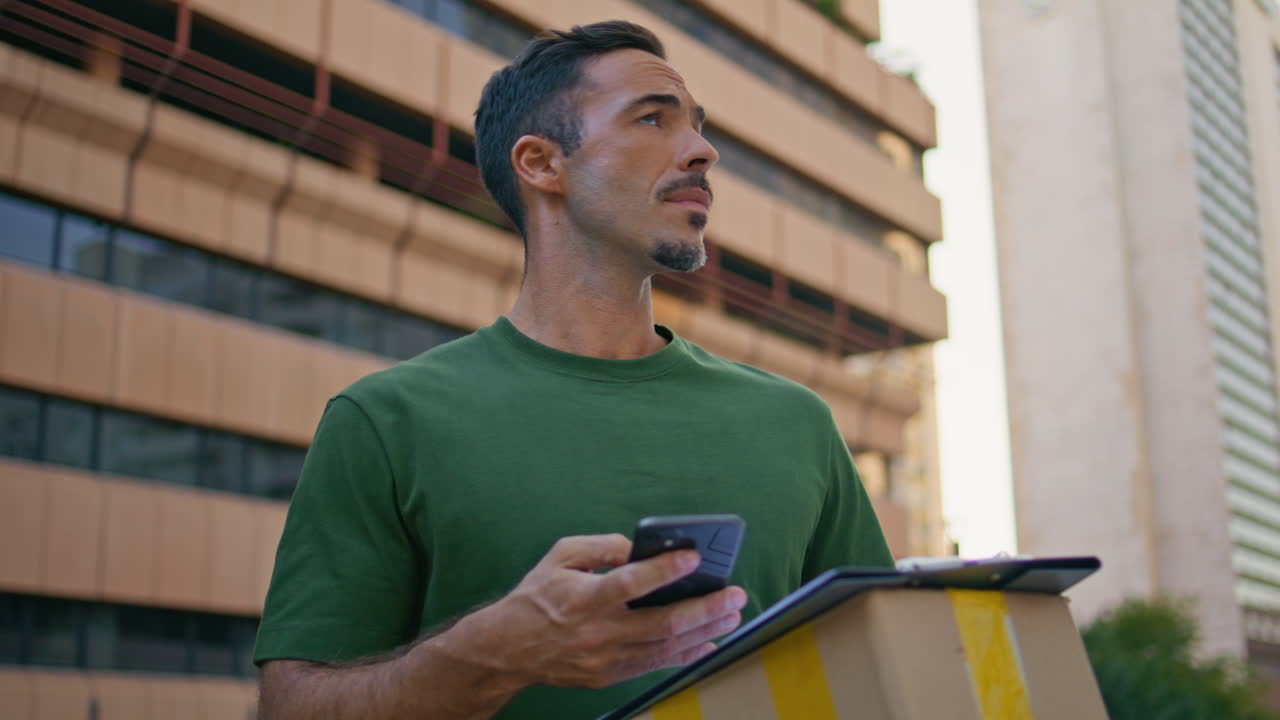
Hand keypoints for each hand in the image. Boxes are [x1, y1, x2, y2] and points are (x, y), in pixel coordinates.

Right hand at [467, 533, 747, 689]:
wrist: (508, 649)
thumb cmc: (536, 596)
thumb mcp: (560, 556)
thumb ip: (601, 547)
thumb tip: (640, 546)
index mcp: (583, 598)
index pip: (630, 583)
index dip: (664, 570)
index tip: (693, 557)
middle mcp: (597, 632)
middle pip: (661, 623)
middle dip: (705, 608)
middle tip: (733, 593)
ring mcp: (605, 659)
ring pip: (666, 647)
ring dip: (705, 631)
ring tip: (731, 614)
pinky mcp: (609, 676)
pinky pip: (656, 665)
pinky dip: (686, 654)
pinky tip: (709, 641)